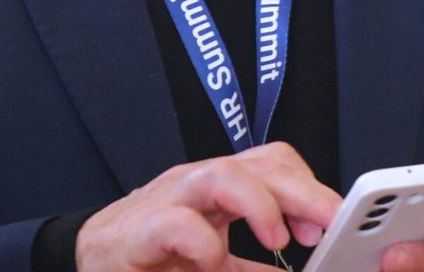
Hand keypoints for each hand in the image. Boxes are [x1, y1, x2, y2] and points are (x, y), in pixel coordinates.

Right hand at [76, 141, 341, 271]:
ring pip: (219, 175)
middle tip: (330, 225)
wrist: (87, 265)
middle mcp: (194, 185)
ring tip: (279, 240)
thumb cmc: (151, 260)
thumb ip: (253, 270)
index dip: (308, 186)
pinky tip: (212, 263)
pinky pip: (174, 224)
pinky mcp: (134, 235)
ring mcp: (164, 203)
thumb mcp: (213, 263)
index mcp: (218, 191)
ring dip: (259, 204)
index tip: (336, 222)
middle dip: (301, 190)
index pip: (271, 163)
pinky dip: (202, 243)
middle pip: (256, 163)